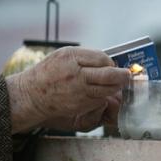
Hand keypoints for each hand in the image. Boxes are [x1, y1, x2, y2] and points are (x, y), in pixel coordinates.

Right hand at [6, 46, 129, 133]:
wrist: (33, 95)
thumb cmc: (49, 73)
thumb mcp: (64, 55)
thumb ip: (85, 57)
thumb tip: (108, 61)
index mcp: (72, 57)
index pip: (102, 58)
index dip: (110, 62)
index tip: (112, 64)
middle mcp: (76, 74)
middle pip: (109, 74)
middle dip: (122, 75)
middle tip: (127, 75)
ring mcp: (79, 91)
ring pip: (108, 89)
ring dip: (116, 87)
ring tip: (117, 84)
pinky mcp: (81, 105)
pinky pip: (100, 100)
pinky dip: (104, 97)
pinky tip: (101, 94)